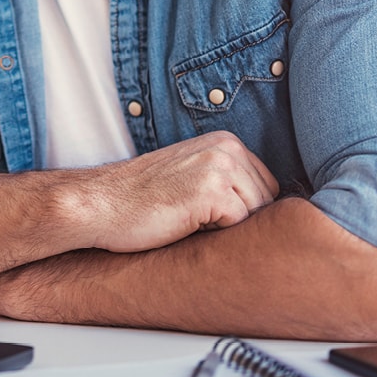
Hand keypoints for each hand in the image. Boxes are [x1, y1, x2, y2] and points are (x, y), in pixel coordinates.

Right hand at [70, 130, 278, 252]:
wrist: (102, 203)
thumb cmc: (143, 198)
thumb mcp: (193, 175)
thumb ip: (230, 181)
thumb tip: (274, 214)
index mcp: (225, 141)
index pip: (267, 186)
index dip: (243, 209)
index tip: (207, 212)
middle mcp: (227, 147)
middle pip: (268, 201)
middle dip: (239, 220)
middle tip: (196, 218)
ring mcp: (220, 166)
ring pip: (256, 215)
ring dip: (227, 228)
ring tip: (189, 220)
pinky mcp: (212, 191)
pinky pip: (239, 226)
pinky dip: (215, 235)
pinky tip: (185, 224)